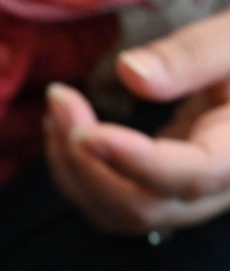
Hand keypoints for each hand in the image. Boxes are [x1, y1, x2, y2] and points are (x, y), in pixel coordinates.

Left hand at [44, 9, 229, 236]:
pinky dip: (76, 173)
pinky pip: (108, 204)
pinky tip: (63, 129)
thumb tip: (130, 73)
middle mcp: (215, 192)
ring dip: (72, 168)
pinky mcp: (157, 196)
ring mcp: (182, 201)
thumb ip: (193, 55)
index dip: (136, 161)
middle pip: (142, 206)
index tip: (86, 133)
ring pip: (115, 214)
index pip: (193, 175)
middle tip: (58, 99)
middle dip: (86, 162)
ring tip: (56, 108)